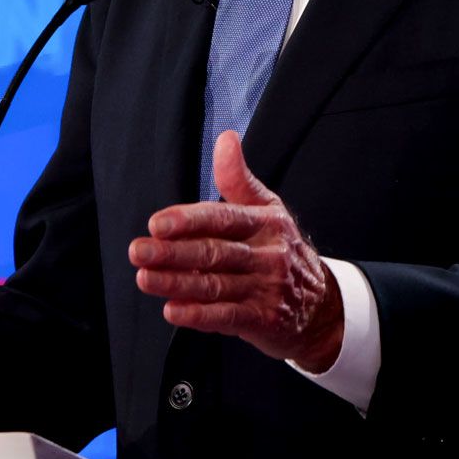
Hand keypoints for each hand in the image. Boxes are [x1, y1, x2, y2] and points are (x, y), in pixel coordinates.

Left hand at [129, 131, 343, 371]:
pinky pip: (227, 316)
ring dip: (177, 283)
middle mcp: (268, 254)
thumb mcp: (268, 209)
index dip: (189, 220)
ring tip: (145, 278)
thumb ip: (238, 178)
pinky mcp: (263, 319)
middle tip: (139, 250)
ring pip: (215, 285)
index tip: (157, 223)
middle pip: (215, 252)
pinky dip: (198, 315)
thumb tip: (226, 139)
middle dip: (173, 253)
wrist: (320, 303)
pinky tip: (173, 310)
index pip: (223, 218)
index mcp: (265, 223)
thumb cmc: (283, 250)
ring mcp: (266, 288)